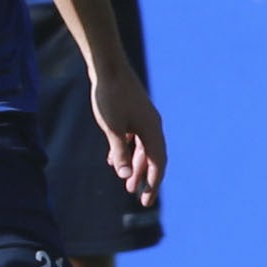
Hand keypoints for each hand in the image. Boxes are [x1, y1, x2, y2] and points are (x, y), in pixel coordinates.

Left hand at [91, 70, 164, 203]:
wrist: (107, 66)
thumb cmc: (110, 97)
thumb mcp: (112, 128)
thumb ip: (120, 153)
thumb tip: (126, 177)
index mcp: (152, 130)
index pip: (158, 163)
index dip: (154, 183)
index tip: (147, 200)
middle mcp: (152, 125)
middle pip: (153, 158)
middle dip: (147, 179)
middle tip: (141, 199)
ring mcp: (143, 118)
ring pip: (143, 148)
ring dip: (136, 166)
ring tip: (128, 184)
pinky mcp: (133, 112)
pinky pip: (134, 138)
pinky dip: (128, 151)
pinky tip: (115, 160)